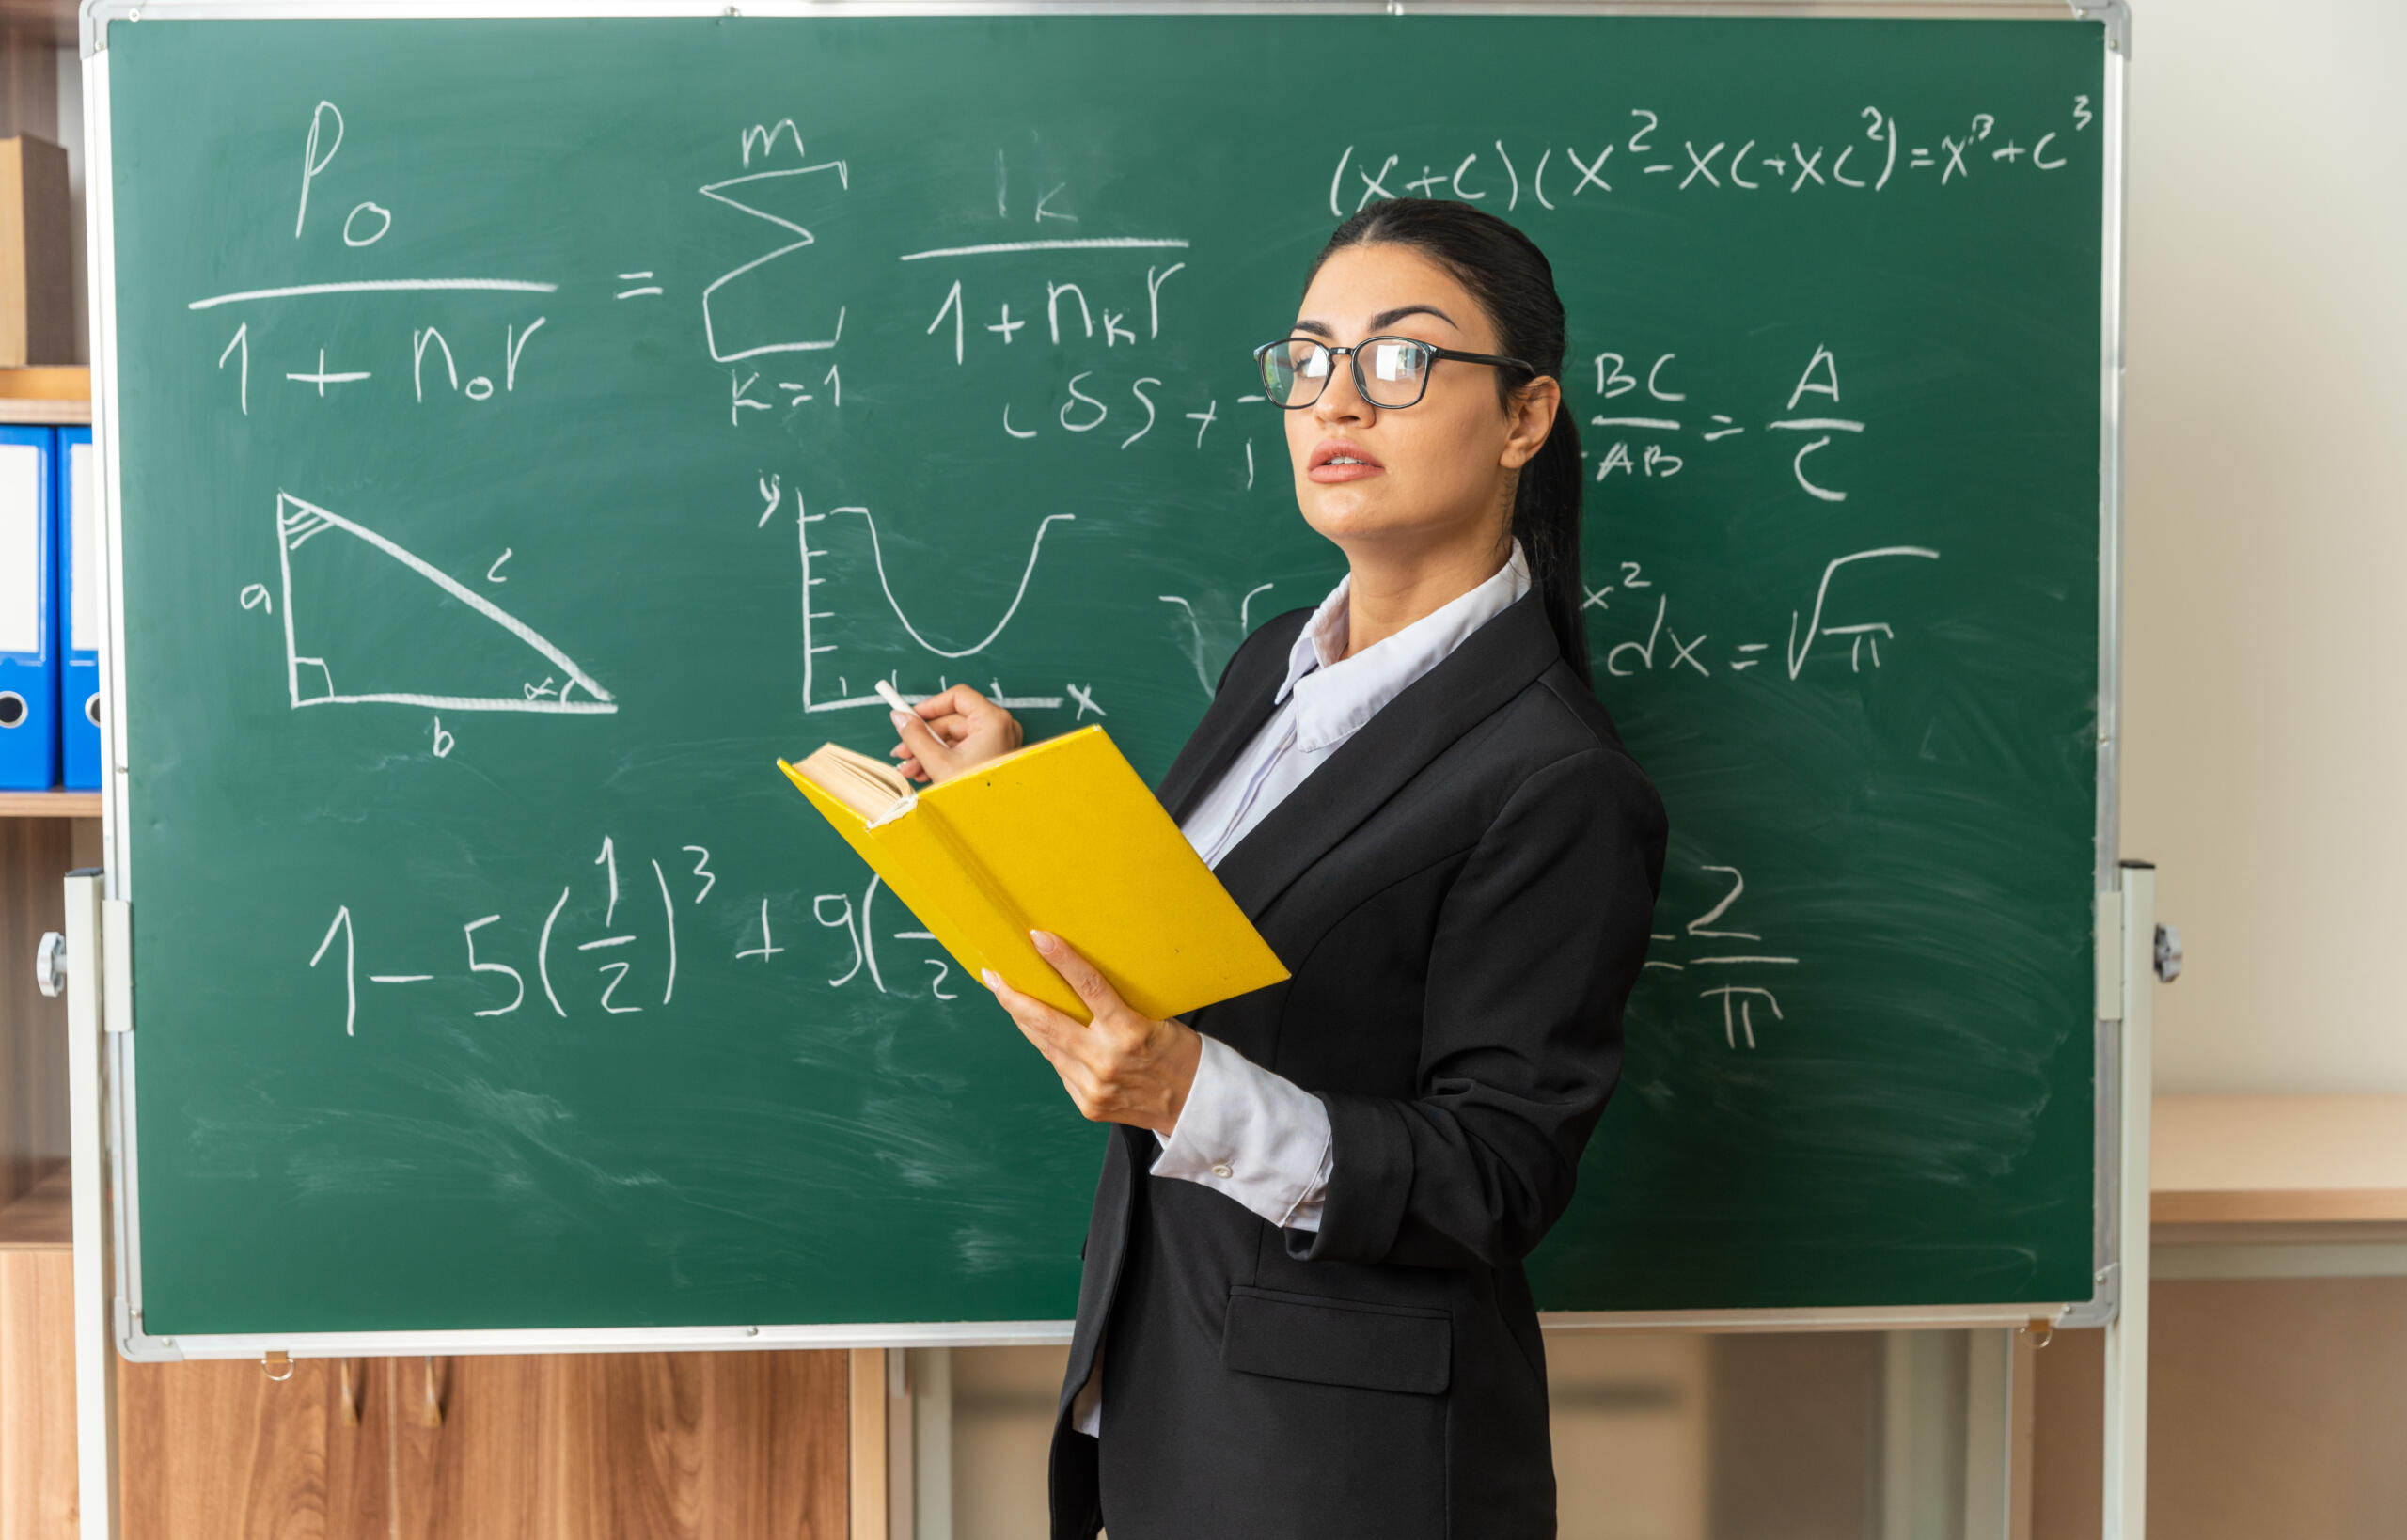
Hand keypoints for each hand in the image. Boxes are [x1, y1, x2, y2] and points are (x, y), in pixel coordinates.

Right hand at [888, 683, 1023, 783]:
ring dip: (928, 752)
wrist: (996, 824)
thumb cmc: (976, 795)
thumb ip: (916, 736)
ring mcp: (997, 742)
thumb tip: (899, 717)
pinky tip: (923, 773)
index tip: (908, 717)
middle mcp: (999, 727)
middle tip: (901, 751)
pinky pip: (963, 750)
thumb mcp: (938, 763)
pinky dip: (943, 759)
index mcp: (993, 720)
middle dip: (923, 738)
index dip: (930, 706)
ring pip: (955, 738)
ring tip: (909, 769)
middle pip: (952, 720)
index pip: (957, 697)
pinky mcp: (992, 756)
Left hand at [984, 930, 1201, 1136]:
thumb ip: (1116, 1009)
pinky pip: (1059, 1067)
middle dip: (1014, 998)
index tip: (1038, 939)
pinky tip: (1040, 1032)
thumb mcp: (1157, 1021)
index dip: (1061, 961)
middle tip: (994, 977)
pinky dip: (1049, 1047)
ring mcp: (1093, 1087)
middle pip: (1048, 1022)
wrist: (1195, 1107)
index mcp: (1130, 1034)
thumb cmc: (1180, 1056)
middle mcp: (1106, 1061)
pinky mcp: (1087, 1104)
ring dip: (1024, 1020)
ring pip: (1045, 1046)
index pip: (1089, 988)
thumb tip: (1076, 986)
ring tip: (1008, 998)